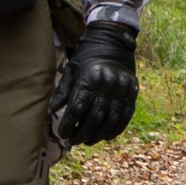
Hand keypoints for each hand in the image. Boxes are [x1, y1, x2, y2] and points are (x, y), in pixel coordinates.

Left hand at [53, 20, 138, 145]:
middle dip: (81, 133)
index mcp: (89, 79)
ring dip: (97, 135)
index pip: (77, 109)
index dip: (69, 125)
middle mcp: (107, 85)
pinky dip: (115, 129)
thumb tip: (53, 111)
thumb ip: (63, 91)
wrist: (113, 42)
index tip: (62, 134)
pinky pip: (124, 117)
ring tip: (88, 141)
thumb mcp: (72, 70)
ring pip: (109, 120)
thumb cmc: (87, 57)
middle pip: (93, 118)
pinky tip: (105, 136)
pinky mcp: (132, 93)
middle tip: (74, 141)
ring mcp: (122, 90)